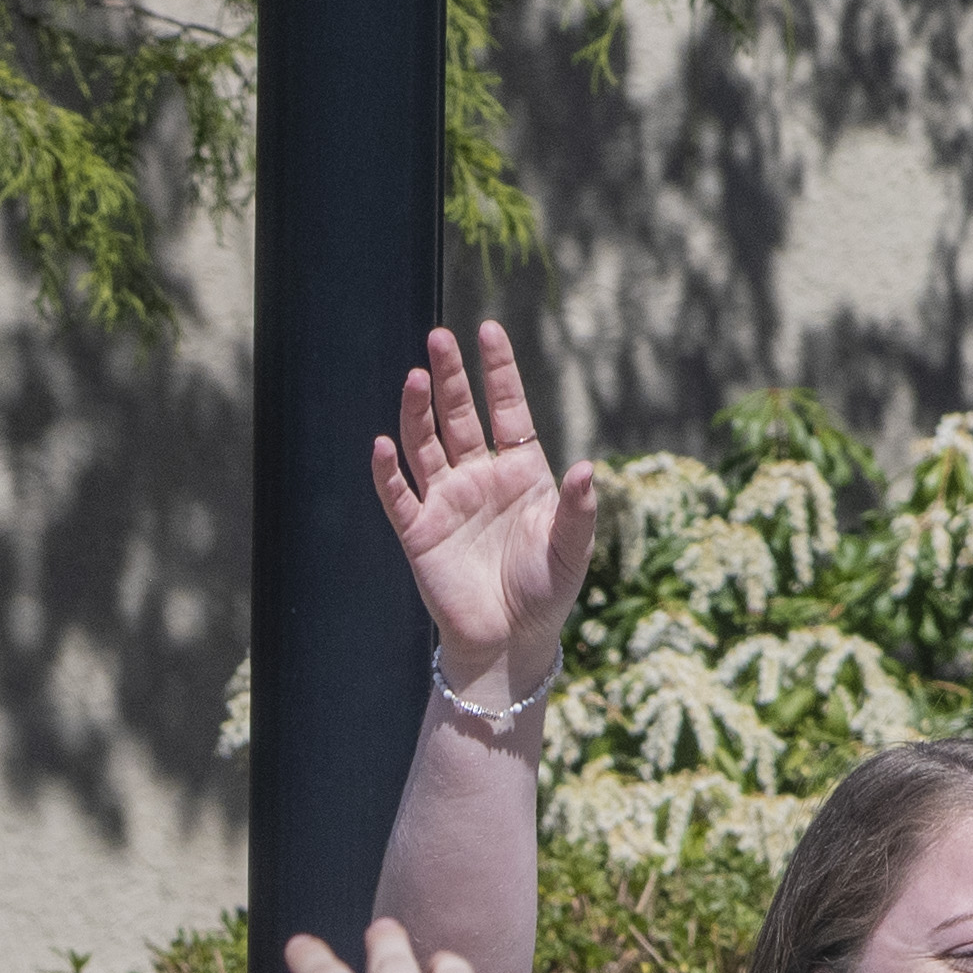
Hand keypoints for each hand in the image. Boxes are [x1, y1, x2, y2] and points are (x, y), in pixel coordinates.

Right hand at [372, 322, 600, 689]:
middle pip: (459, 415)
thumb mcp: (571, 550)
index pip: (506, 408)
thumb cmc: (546, 594)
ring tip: (415, 377)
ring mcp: (446, 502)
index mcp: (520, 471)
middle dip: (449, 377)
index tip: (488, 330)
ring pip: (425, 445)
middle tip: (438, 338)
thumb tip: (590, 468)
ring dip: (417, 412)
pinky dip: (388, 472)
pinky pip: (399, 496)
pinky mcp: (419, 533)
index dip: (496, 371)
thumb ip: (580, 510)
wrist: (510, 642)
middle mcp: (479, 477)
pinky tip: (382, 445)